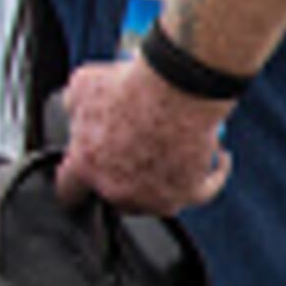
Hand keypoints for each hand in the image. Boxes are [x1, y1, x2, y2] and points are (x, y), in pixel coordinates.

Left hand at [52, 58, 232, 213]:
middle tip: (138, 155)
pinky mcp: (191, 192)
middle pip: (116, 200)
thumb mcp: (83, 85)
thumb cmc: (133, 85)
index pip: (68, 191)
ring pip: (158, 200)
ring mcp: (155, 196)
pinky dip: (212, 174)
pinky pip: (204, 190)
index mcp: (86, 166)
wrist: (176, 87)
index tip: (86, 175)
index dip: (77, 181)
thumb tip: (76, 109)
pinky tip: (216, 157)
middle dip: (125, 181)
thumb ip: (75, 107)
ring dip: (166, 181)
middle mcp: (118, 189)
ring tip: (177, 154)